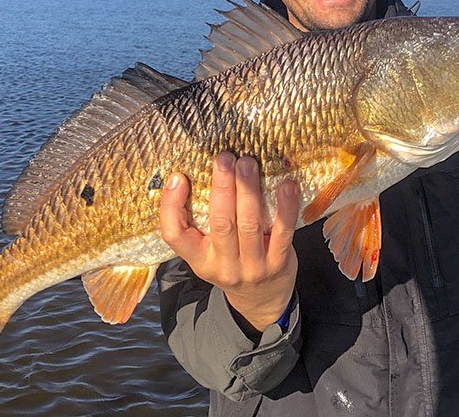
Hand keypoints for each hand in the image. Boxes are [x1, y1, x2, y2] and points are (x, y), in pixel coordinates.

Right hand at [160, 152, 299, 330]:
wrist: (262, 301)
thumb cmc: (230, 264)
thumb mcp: (206, 253)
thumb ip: (199, 223)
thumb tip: (190, 175)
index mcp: (198, 260)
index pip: (174, 235)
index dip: (171, 206)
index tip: (178, 177)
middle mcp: (223, 265)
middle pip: (220, 223)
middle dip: (222, 187)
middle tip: (225, 158)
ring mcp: (252, 266)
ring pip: (249, 224)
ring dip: (249, 190)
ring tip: (248, 163)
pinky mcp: (279, 263)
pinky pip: (282, 231)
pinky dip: (285, 206)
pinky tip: (286, 185)